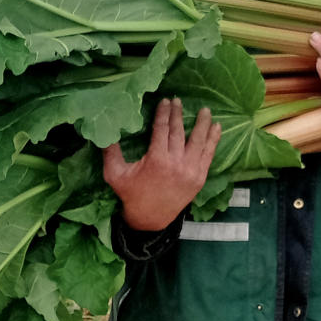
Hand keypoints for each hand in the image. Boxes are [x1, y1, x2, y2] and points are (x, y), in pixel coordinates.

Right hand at [103, 98, 220, 230]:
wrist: (150, 219)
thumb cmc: (131, 194)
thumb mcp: (115, 174)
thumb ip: (110, 152)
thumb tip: (102, 130)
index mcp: (157, 160)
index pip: (162, 129)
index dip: (164, 114)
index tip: (165, 101)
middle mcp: (176, 163)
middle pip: (179, 132)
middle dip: (178, 114)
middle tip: (178, 100)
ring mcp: (191, 170)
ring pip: (198, 141)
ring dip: (202, 124)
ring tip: (205, 110)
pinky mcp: (199, 177)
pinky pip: (209, 155)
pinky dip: (214, 141)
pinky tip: (217, 128)